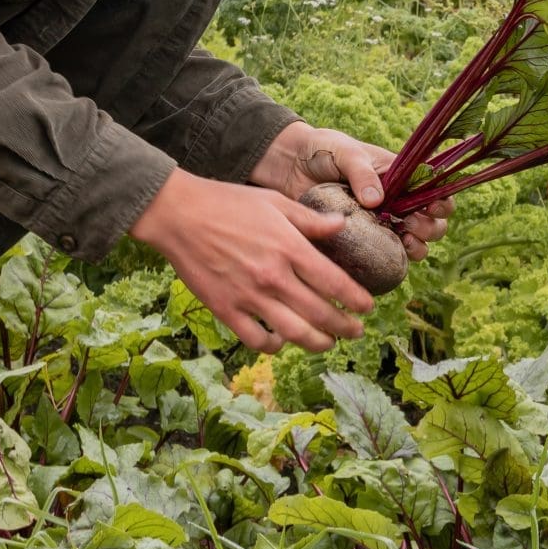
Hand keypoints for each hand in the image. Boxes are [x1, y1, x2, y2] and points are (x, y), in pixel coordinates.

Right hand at [129, 167, 372, 352]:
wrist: (179, 214)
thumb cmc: (227, 203)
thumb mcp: (275, 202)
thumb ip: (310, 220)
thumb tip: (342, 226)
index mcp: (290, 248)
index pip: (335, 284)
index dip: (357, 300)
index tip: (368, 307)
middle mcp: (274, 277)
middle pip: (322, 314)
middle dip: (345, 328)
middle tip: (356, 331)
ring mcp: (250, 296)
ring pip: (296, 334)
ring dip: (319, 343)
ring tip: (328, 343)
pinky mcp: (226, 309)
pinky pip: (258, 340)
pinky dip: (275, 346)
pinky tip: (282, 340)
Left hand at [249, 122, 450, 263]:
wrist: (289, 165)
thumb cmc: (323, 150)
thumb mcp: (346, 153)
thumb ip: (362, 173)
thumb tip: (377, 200)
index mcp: (400, 176)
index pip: (434, 190)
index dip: (441, 200)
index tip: (431, 205)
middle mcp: (396, 201)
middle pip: (432, 221)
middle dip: (431, 226)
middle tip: (411, 224)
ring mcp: (380, 222)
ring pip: (415, 242)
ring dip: (418, 246)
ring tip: (405, 240)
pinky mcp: (361, 240)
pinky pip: (385, 256)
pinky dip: (393, 260)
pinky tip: (388, 257)